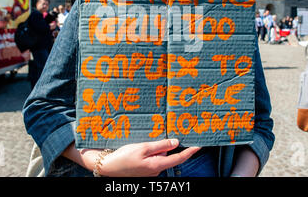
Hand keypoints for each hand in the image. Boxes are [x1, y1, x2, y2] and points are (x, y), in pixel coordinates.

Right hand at [81, 139, 200, 176]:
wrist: (108, 167)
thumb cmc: (124, 157)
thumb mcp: (143, 148)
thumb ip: (161, 145)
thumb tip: (176, 143)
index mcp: (157, 165)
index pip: (179, 158)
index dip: (190, 152)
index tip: (199, 145)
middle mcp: (156, 171)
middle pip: (168, 156)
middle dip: (165, 146)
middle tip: (158, 137)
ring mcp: (150, 171)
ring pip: (159, 156)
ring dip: (155, 149)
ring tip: (141, 145)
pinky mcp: (144, 170)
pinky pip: (152, 159)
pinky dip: (149, 153)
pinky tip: (138, 150)